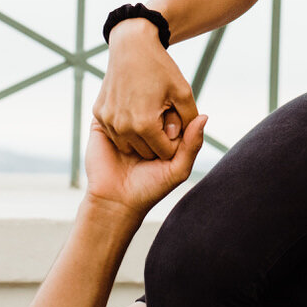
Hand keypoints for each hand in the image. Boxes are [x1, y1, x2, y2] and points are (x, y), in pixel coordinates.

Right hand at [83, 113, 206, 220]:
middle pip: (154, 105)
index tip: (173, 134)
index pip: (174, 112)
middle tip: (156, 135)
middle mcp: (142, 125)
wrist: (114, 201)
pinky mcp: (102, 124)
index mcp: (161, 133)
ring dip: (138, 119)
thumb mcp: (177, 169)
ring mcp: (121, 123)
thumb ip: (192, 144)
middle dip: (159, 117)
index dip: (177, 119)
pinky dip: (120, 120)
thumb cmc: (149, 188)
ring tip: (137, 146)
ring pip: (133, 106)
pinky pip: (112, 112)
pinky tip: (124, 138)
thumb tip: (204, 116)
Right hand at [92, 19, 199, 161]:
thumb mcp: (183, 93)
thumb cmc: (160, 68)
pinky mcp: (98, 114)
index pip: (166, 152)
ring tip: (147, 111)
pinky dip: (126, 126)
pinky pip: (116, 133)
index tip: (174, 119)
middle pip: (147, 151)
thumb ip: (190, 121)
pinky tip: (133, 107)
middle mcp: (123, 127)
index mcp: (145, 125)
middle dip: (157, 137)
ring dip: (140, 135)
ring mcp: (108, 121)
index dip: (174, 138)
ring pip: (130, 145)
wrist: (131, 45)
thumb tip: (183, 139)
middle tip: (160, 112)